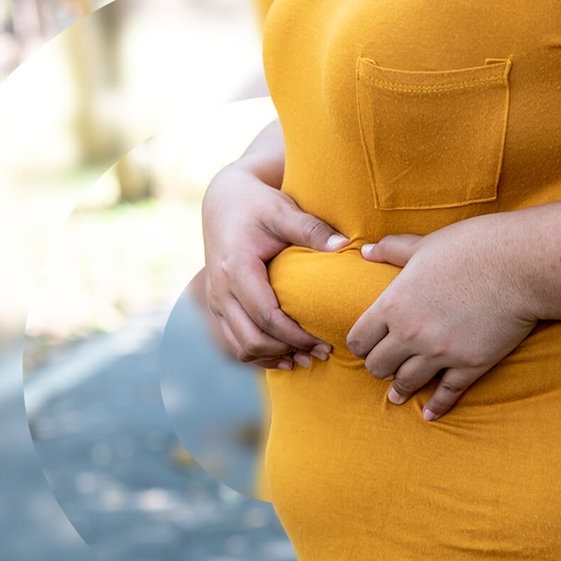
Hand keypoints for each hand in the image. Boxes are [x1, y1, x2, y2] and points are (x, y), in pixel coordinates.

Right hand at [202, 151, 347, 368]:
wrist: (224, 202)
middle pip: (252, 339)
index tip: (325, 341)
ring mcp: (216, 301)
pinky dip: (260, 355)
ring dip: (273, 358)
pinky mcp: (218, 307)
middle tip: (322, 352)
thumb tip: (345, 246)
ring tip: (306, 358)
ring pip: (241, 348)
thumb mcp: (283, 210)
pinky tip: (286, 357)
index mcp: (236, 268)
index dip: (295, 336)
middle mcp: (220, 289)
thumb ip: (312, 229)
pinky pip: (236, 343)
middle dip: (288, 351)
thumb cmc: (257, 205)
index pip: (266, 316)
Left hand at [346, 226, 536, 419]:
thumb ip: (391, 249)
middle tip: (383, 366)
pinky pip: (446, 393)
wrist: (522, 265)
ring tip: (397, 394)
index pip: (359, 339)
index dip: (360, 345)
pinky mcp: (470, 365)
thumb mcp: (424, 245)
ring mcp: (440, 353)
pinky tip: (429, 414)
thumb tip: (364, 250)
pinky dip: (436, 406)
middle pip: (377, 366)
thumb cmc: (471, 247)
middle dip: (378, 367)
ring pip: (406, 383)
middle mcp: (411, 334)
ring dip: (400, 389)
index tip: (366, 346)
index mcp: (394, 305)